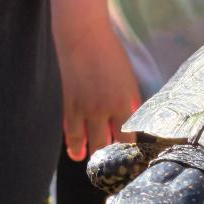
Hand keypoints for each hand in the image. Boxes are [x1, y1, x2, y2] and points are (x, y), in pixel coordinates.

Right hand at [51, 0, 141, 160]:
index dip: (130, 151)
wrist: (82, 37)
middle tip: (114, 166)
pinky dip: (73, 143)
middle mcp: (103, 111)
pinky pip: (70, 130)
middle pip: (107, 144)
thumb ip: (132, 102)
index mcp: (124, 104)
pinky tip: (76, 152)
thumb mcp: (129, 79)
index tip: (132, 159)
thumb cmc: (111, 55)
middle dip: (110, 157)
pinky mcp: (67, 104)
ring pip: (86, 142)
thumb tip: (135, 122)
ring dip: (89, 154)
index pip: (129, 138)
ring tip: (90, 162)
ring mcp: (83, 109)